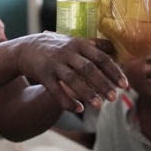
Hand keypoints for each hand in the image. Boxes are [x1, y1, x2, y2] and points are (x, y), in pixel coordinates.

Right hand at [12, 33, 126, 112]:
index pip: (100, 57)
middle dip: (103, 84)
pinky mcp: (43, 74)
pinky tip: (78, 110)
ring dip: (87, 93)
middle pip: (88, 69)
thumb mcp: (74, 40)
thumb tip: (115, 49)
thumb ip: (93, 45)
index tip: (124, 84)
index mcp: (79, 43)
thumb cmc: (56, 46)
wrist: (25, 48)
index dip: (113, 71)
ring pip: (73, 79)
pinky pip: (56, 90)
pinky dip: (67, 101)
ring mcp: (54, 63)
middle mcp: (67, 52)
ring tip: (99, 105)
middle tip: (115, 98)